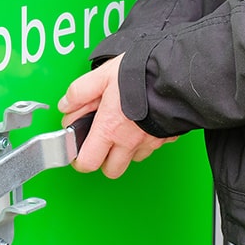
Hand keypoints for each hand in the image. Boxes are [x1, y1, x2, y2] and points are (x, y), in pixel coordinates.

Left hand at [58, 55, 176, 178]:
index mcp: (109, 129)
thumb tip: (67, 105)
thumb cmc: (142, 73)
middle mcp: (129, 141)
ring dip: (125, 150)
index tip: (78, 147)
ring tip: (122, 127)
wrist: (178, 74)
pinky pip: (151, 147)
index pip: (88, 163)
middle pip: (111, 170)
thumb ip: (80, 92)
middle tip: (99, 140)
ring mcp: (150, 141)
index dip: (79, 159)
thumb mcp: (102, 75)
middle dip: (103, 159)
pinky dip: (144, 140)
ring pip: (133, 159)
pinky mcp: (166, 137)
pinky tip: (140, 122)